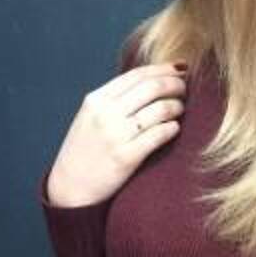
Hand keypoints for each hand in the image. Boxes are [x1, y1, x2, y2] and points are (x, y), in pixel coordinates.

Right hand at [46, 62, 187, 206]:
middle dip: (175, 84)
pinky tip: (174, 128)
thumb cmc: (87, 148)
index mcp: (96, 99)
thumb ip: (116, 97)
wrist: (70, 188)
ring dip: (177, 106)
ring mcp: (116, 135)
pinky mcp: (126, 157)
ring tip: (180, 109)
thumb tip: (154, 78)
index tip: (180, 68)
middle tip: (184, 88)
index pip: (137, 74)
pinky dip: (173, 128)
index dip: (163, 68)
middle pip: (152, 87)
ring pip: (160, 109)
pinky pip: (160, 134)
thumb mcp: (91, 115)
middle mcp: (105, 114)